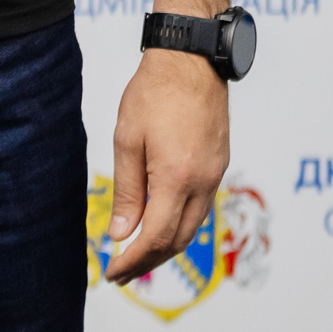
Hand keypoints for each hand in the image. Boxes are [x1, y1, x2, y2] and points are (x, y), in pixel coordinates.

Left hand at [103, 49, 229, 283]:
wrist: (191, 59)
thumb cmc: (154, 93)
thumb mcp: (127, 141)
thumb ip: (126, 192)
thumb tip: (120, 234)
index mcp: (177, 178)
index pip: (154, 238)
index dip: (132, 261)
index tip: (113, 272)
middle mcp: (202, 181)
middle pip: (177, 240)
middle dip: (148, 260)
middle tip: (122, 270)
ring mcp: (215, 173)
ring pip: (193, 226)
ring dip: (166, 245)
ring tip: (138, 252)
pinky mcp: (220, 163)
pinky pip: (201, 206)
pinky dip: (180, 223)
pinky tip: (161, 221)